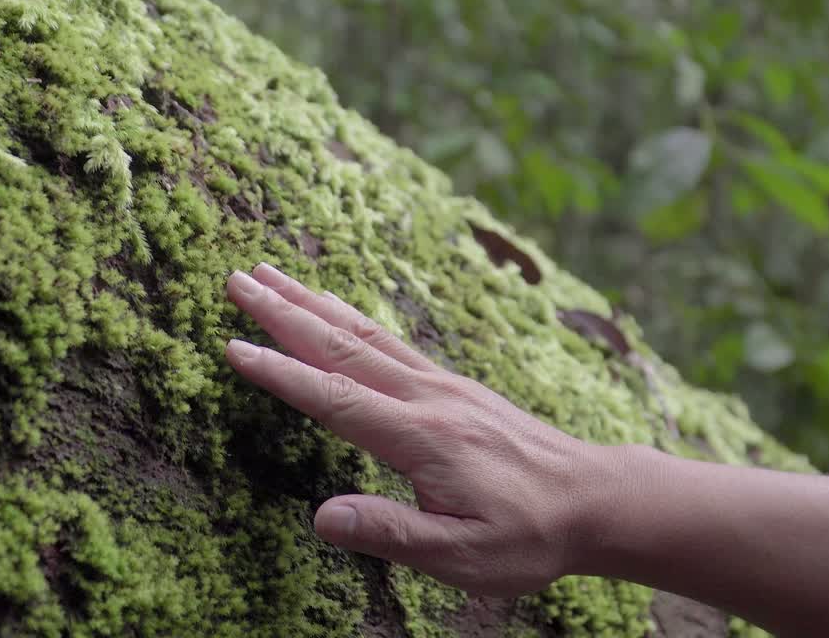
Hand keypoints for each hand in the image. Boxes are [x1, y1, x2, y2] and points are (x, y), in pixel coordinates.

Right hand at [225, 264, 609, 596]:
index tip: (233, 345)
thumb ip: (391, 534)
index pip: (335, 398)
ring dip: (311, 301)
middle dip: (284, 311)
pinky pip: (388, 339)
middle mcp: (428, 397)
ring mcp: (442, 385)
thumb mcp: (463, 556)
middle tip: (236, 278)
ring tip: (269, 272)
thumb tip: (321, 519)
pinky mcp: (452, 384)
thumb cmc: (530, 535)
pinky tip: (332, 306)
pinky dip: (349, 315)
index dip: (280, 373)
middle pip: (342, 346)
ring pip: (363, 332)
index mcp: (422, 438)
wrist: (595, 499)